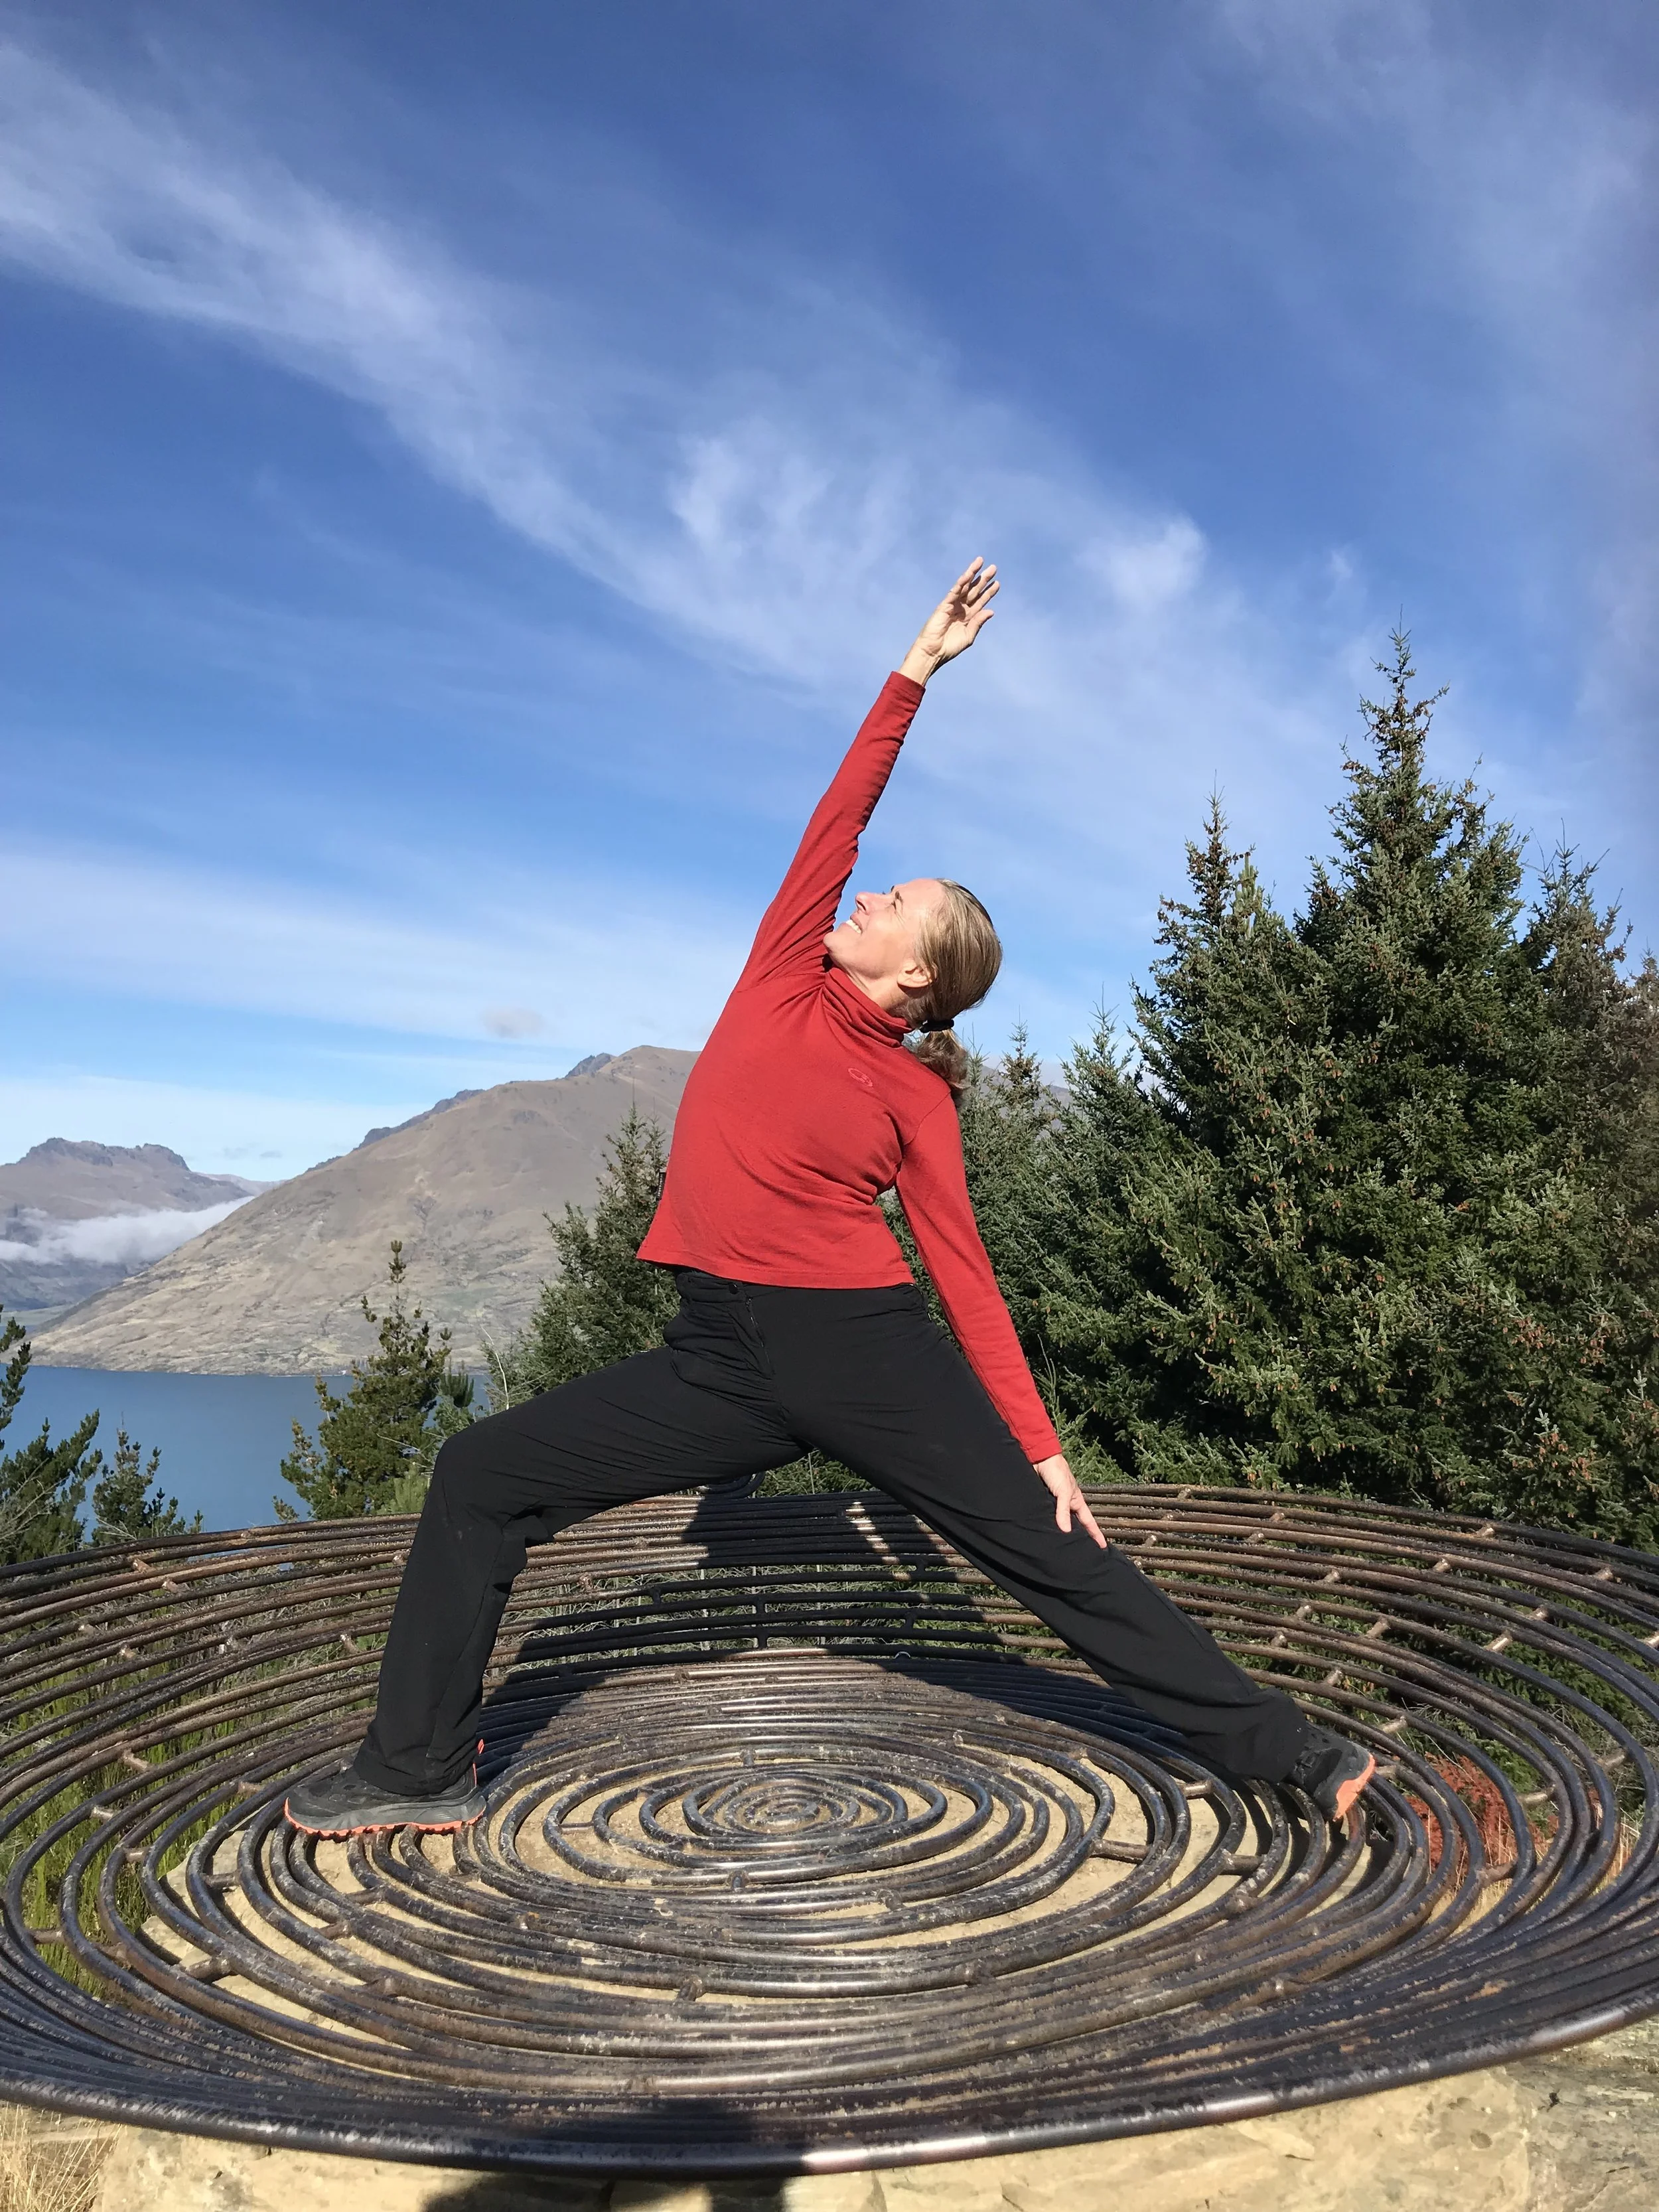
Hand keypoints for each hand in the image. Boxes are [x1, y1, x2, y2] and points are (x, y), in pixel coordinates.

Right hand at [899, 559, 997, 685]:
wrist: (933, 652)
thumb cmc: (949, 648)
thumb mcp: (968, 636)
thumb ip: (978, 623)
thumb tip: (991, 611)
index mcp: (968, 617)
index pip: (980, 601)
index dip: (989, 592)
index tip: (998, 583)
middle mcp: (961, 609)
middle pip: (974, 591)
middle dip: (983, 579)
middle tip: (994, 568)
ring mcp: (952, 605)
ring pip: (965, 586)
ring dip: (973, 574)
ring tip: (981, 562)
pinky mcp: (944, 604)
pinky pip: (954, 591)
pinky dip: (962, 582)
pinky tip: (968, 574)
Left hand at [1033, 1453, 1106, 1546]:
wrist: (1039, 1458)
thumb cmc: (1056, 1472)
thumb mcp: (1063, 1492)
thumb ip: (1063, 1511)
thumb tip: (1066, 1531)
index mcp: (1077, 1502)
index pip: (1089, 1522)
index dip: (1096, 1534)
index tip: (1103, 1547)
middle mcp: (1067, 1505)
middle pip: (1075, 1524)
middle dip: (1079, 1537)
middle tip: (1082, 1552)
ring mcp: (1055, 1504)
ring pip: (1060, 1522)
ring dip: (1061, 1532)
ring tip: (1062, 1547)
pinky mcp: (1043, 1503)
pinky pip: (1047, 1517)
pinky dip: (1048, 1525)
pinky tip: (1045, 1533)